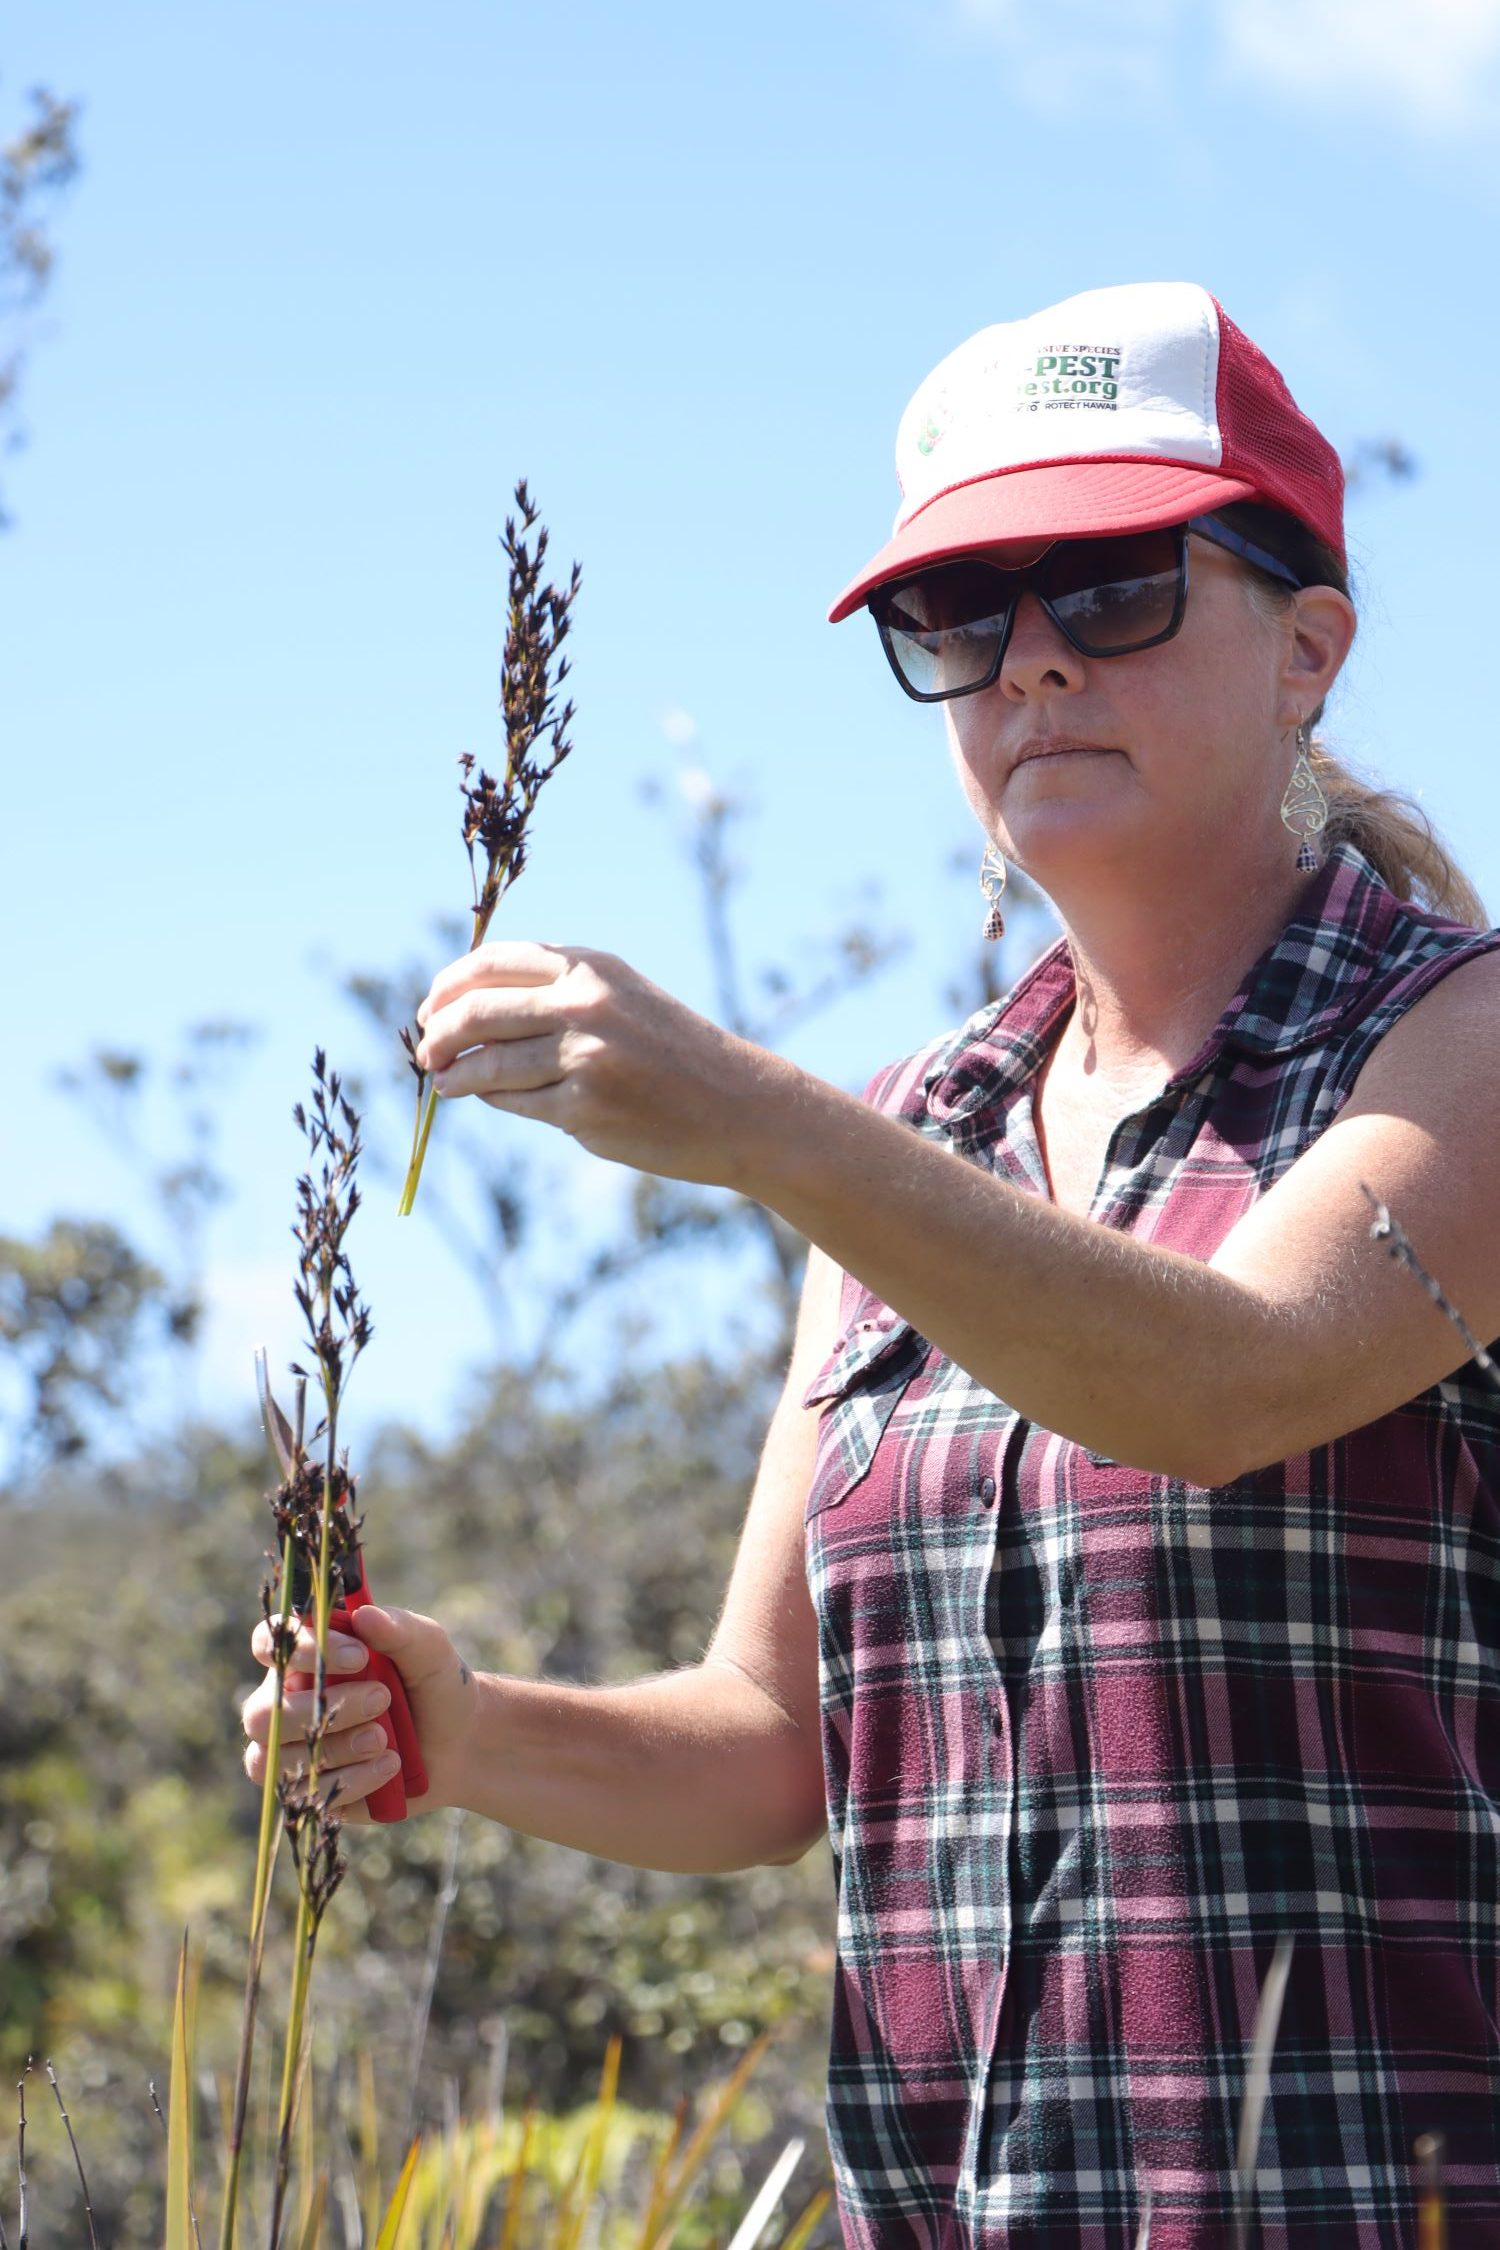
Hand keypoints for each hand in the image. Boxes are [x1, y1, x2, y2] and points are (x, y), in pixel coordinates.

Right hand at [241, 1604, 477, 1824]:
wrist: (459, 1744)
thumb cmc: (433, 1684)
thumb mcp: (428, 1650)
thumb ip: (399, 1630)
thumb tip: (364, 1616)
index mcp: (308, 1658)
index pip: (271, 1643)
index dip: (304, 1649)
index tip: (359, 1655)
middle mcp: (288, 1702)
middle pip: (263, 1713)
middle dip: (326, 1708)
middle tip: (383, 1699)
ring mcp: (293, 1751)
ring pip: (275, 1759)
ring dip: (336, 1748)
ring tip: (385, 1739)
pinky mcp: (309, 1791)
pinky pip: (305, 1794)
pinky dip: (352, 1780)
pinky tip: (389, 1766)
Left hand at [413, 942, 790, 1186]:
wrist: (736, 1105)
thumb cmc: (672, 1052)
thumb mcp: (621, 998)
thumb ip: (556, 994)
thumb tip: (467, 1012)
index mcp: (590, 967)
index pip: (493, 962)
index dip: (449, 984)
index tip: (431, 1007)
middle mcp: (585, 1003)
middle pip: (478, 1010)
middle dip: (438, 1032)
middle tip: (424, 1050)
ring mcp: (584, 1057)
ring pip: (488, 1062)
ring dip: (454, 1074)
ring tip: (444, 1082)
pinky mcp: (583, 1108)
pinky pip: (515, 1102)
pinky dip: (493, 1099)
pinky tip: (484, 1098)